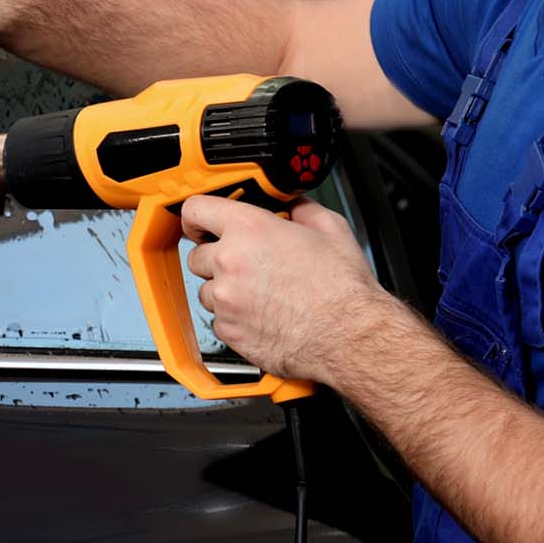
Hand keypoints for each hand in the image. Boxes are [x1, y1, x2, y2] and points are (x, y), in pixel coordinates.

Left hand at [180, 196, 396, 384]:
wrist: (348, 336)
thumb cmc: (342, 290)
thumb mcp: (329, 228)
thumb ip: (299, 208)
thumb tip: (290, 206)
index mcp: (249, 229)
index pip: (195, 209)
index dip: (197, 217)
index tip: (200, 224)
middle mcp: (230, 261)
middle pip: (197, 254)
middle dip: (217, 258)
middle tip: (247, 265)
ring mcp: (225, 298)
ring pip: (207, 289)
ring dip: (225, 290)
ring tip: (262, 294)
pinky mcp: (228, 329)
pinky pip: (218, 318)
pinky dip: (234, 317)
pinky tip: (263, 314)